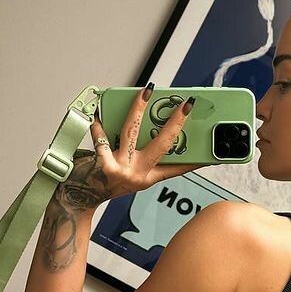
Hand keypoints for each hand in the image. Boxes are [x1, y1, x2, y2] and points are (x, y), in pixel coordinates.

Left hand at [77, 88, 206, 203]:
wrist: (78, 200)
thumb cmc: (102, 183)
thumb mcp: (127, 174)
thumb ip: (138, 156)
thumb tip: (147, 123)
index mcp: (147, 179)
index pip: (177, 168)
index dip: (195, 159)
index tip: (211, 150)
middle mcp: (137, 175)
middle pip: (162, 144)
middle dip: (176, 122)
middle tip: (187, 104)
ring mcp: (122, 170)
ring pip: (132, 132)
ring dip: (139, 109)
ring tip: (147, 91)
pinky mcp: (103, 165)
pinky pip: (102, 138)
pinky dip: (98, 126)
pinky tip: (98, 114)